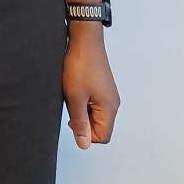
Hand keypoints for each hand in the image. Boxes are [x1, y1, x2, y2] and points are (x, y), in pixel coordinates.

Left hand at [62, 28, 119, 148]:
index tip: (72, 119)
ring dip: (79, 107)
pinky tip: (73, 86)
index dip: (85, 134)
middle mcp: (112, 103)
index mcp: (109, 108)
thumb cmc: (80, 64)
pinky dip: (80, 98)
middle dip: (81, 119)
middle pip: (98, 126)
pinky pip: (91, 101)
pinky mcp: (101, 86)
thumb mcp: (75, 97)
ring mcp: (107, 94)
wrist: (84, 39)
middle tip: (70, 102)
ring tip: (71, 91)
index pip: (101, 137)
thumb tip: (83, 145)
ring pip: (92, 113)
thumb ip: (80, 122)